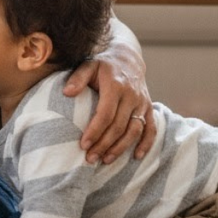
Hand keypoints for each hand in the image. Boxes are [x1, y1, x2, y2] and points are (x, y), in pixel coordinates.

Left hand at [63, 22, 154, 164]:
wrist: (127, 56)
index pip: (105, 114)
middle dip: (104, 144)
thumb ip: (77, 78)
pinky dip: (146, 143)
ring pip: (135, 130)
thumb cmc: (102, 63)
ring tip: (106, 160)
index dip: (95, 131)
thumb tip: (66, 93)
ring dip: (121, 148)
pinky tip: (136, 156)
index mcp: (115, 85)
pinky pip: (151, 128)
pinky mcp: (149, 107)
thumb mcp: (88, 65)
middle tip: (90, 158)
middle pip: (119, 126)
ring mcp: (142, 102)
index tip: (83, 145)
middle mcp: (131, 95)